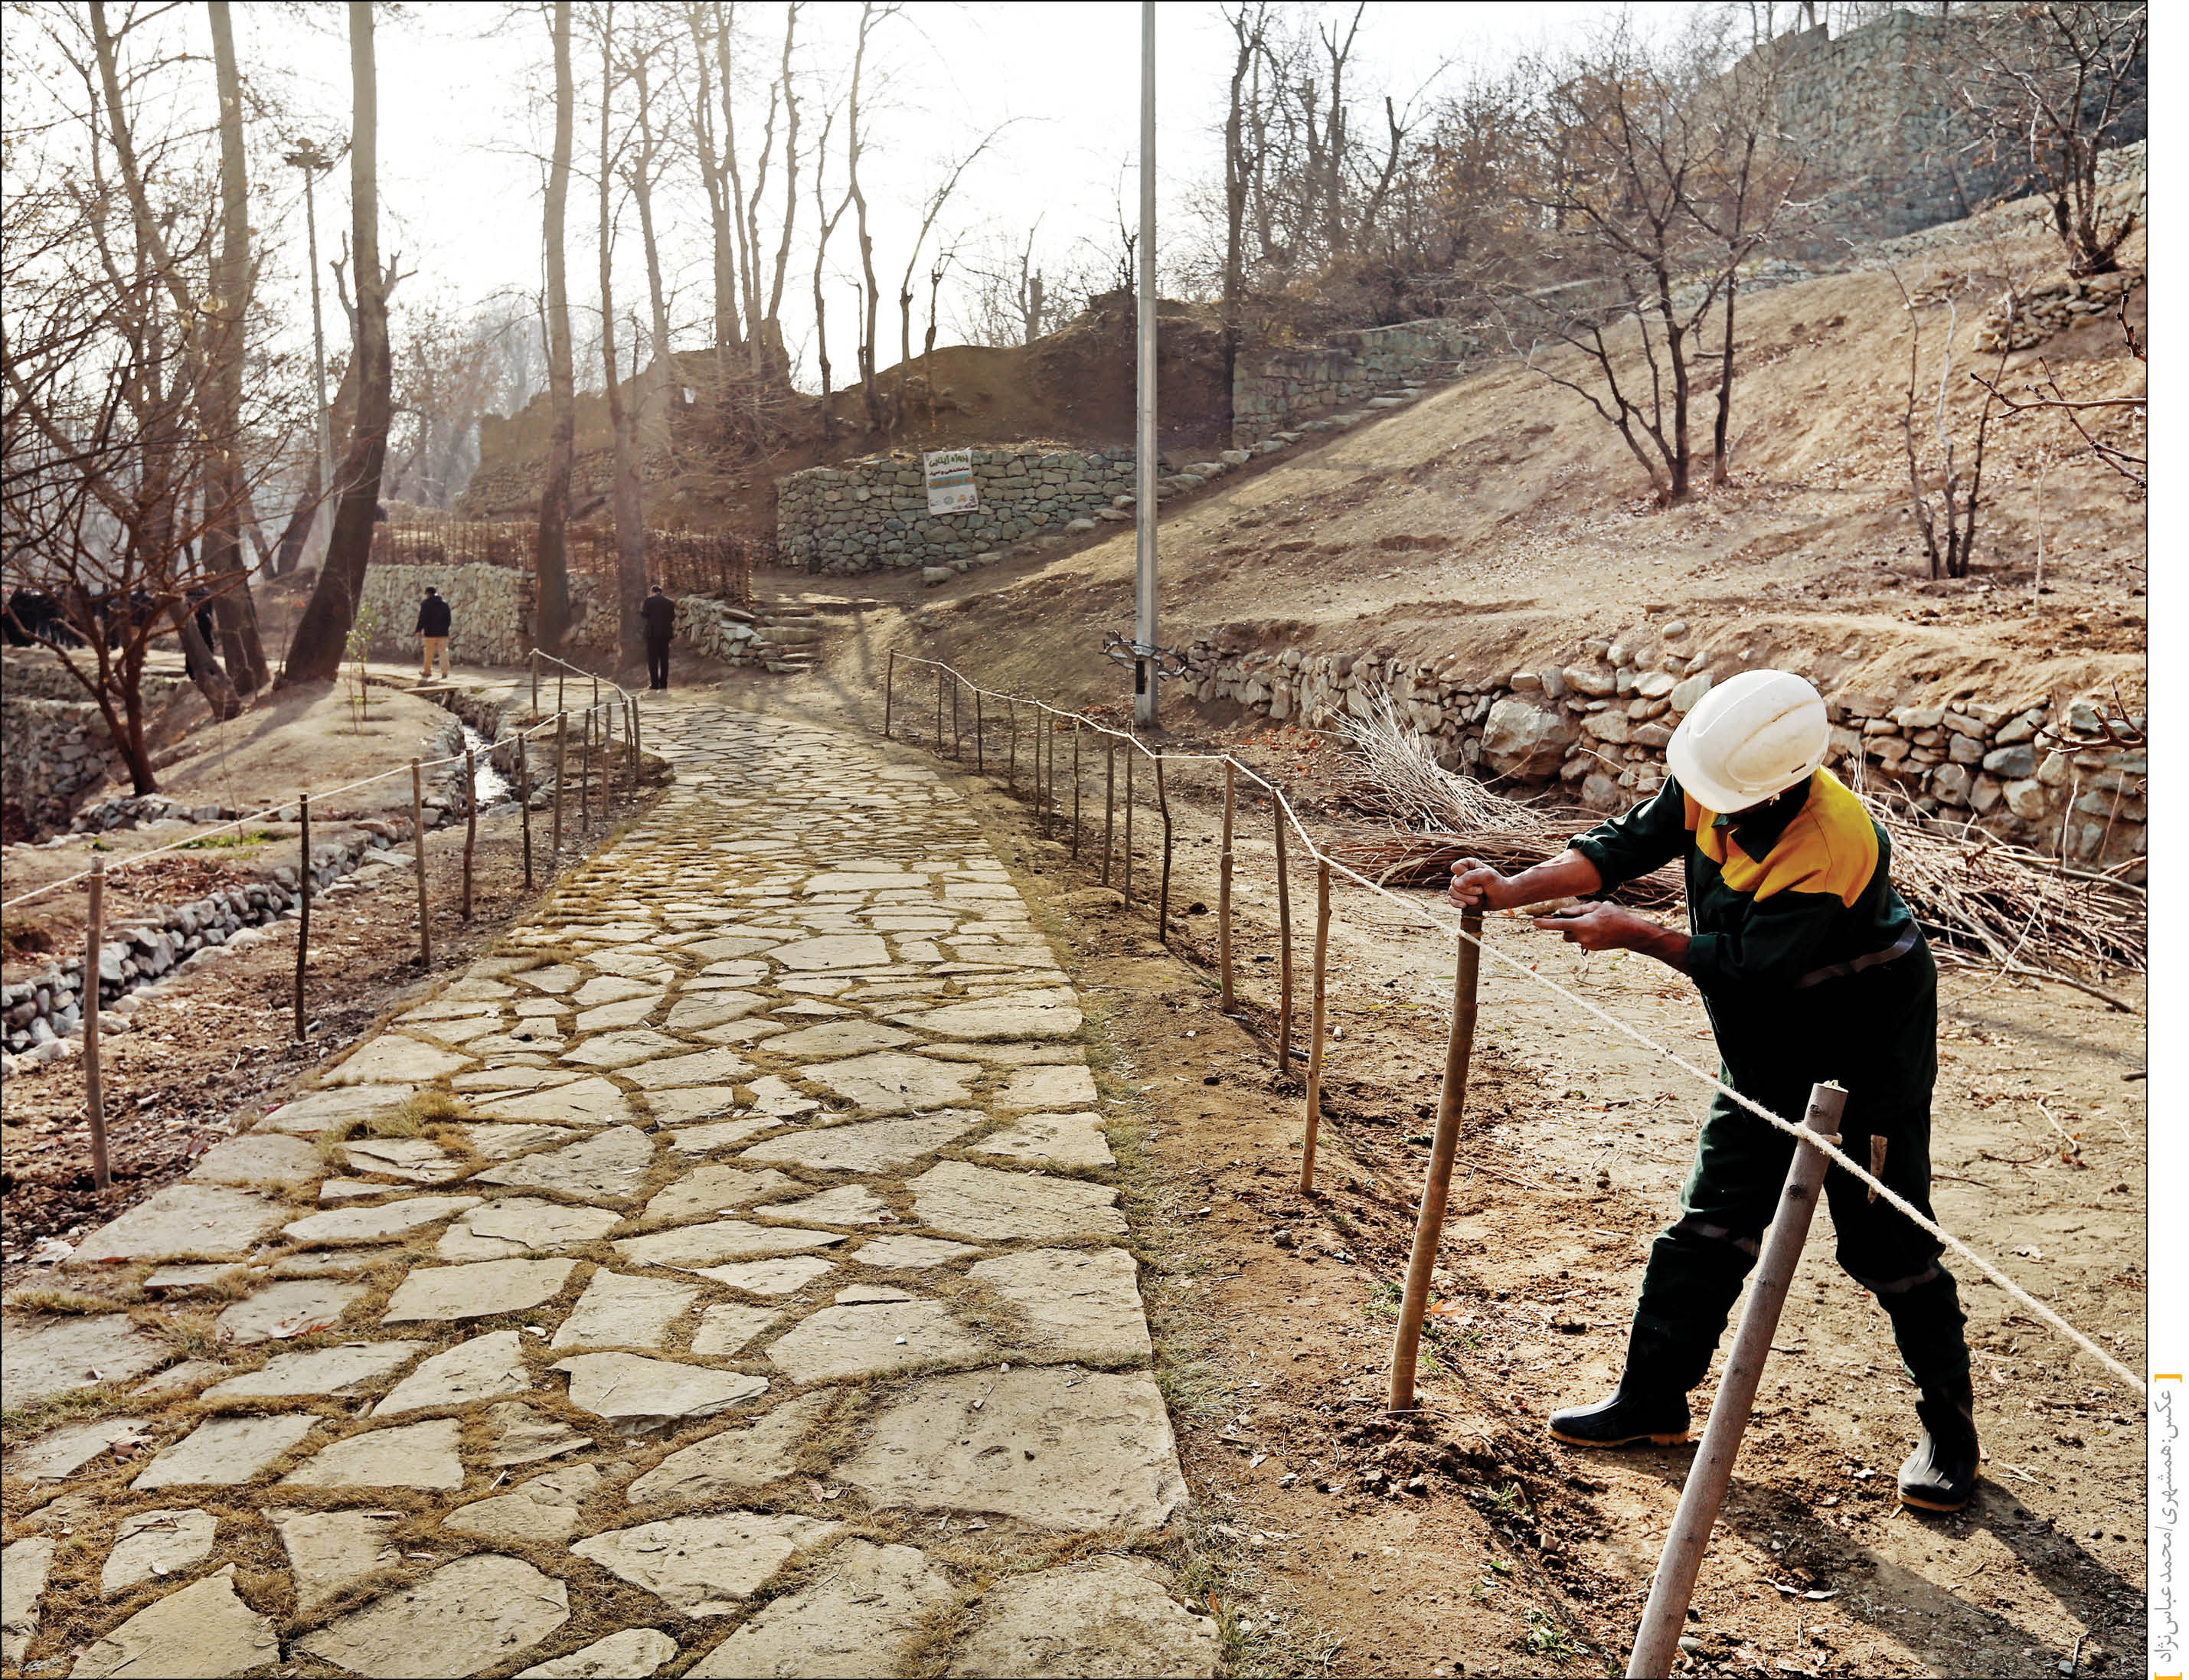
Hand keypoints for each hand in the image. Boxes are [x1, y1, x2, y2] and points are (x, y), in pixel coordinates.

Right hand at [1448, 857, 1511, 910]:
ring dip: (1467, 898)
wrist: (1502, 897)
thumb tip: (1456, 884)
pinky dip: (1457, 904)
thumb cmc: (1496, 883)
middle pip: (1455, 883)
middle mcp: (1461, 874)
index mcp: (1468, 864)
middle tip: (1482, 890)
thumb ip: (1471, 877)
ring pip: (1453, 892)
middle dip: (1469, 890)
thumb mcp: (1487, 876)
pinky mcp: (1459, 897)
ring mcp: (1460, 886)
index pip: (1456, 867)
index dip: (1464, 875)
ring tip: (1479, 899)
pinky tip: (1465, 905)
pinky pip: (1451, 900)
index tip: (1478, 879)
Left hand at [1530, 902, 1660, 951]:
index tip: (1534, 922)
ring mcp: (1587, 944)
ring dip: (1574, 930)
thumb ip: (1577, 910)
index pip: (1558, 925)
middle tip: (1575, 917)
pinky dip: (1584, 934)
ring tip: (1589, 922)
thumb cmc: (1614, 916)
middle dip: (1565, 926)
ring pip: (1572, 937)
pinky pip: (1582, 940)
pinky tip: (1597, 928)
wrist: (1631, 933)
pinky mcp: (1592, 948)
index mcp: (1582, 925)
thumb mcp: (1595, 907)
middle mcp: (1582, 937)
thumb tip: (1562, 912)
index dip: (1544, 923)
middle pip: (1563, 933)